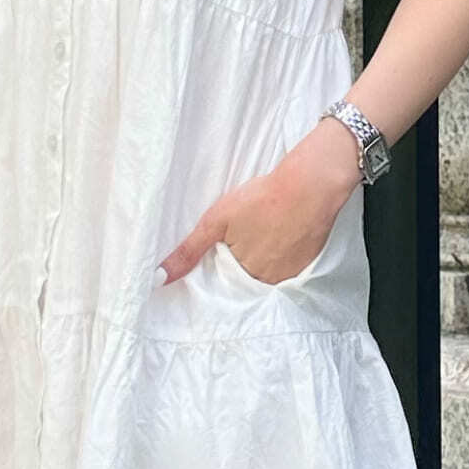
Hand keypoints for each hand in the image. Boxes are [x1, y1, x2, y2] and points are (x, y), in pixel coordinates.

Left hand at [160, 121, 357, 289]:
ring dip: (262, 258)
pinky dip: (281, 254)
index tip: (222, 248)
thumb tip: (159, 278)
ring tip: (261, 232)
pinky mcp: (308, 261)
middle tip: (243, 235)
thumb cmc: (261, 199)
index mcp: (244, 275)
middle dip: (242, 262)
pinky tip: (279, 234)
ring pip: (268, 272)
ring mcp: (290, 273)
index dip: (221, 264)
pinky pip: (288, 265)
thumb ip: (189, 250)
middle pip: (247, 277)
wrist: (309, 186)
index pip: (224, 281)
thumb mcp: (216, 221)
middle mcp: (268, 281)